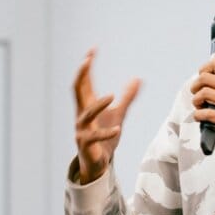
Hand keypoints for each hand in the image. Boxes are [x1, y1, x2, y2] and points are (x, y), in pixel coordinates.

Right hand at [73, 49, 140, 183]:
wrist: (98, 164)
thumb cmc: (104, 137)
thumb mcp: (118, 115)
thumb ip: (127, 98)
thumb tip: (138, 79)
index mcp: (87, 105)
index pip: (84, 82)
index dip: (86, 66)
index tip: (92, 50)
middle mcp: (81, 114)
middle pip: (76, 90)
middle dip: (80, 75)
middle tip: (87, 60)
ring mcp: (81, 129)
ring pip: (86, 114)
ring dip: (98, 105)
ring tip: (112, 96)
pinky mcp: (85, 144)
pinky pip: (94, 137)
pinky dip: (106, 133)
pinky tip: (117, 129)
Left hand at [190, 58, 214, 143]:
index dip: (204, 68)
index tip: (201, 75)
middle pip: (205, 78)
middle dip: (195, 85)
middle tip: (196, 92)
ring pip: (203, 93)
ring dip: (196, 100)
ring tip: (199, 105)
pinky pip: (206, 114)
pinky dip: (198, 115)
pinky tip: (201, 117)